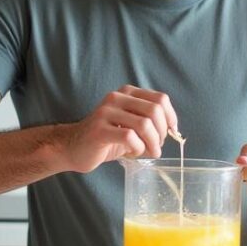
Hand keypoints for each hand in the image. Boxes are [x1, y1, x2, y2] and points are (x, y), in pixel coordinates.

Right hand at [60, 85, 177, 172]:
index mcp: (127, 93)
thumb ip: (149, 121)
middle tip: (157, 147)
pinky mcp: (99, 129)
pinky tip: (131, 153)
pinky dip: (137, 149)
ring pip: (144, 124)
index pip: (160, 99)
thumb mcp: (130, 125)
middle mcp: (116, 97)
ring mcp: (106, 112)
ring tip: (147, 153)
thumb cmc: (106, 139)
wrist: (73, 148)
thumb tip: (173, 130)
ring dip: (152, 144)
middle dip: (162, 133)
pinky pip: (130, 137)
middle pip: (154, 111)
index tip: (170, 133)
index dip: (170, 118)